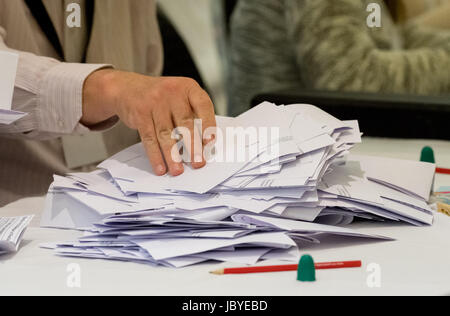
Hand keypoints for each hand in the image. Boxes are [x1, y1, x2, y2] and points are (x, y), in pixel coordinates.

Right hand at [82, 69, 215, 175]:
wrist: (129, 88)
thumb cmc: (163, 98)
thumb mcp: (181, 98)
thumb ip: (193, 116)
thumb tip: (203, 146)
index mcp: (188, 88)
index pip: (203, 105)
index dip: (208, 123)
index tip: (210, 141)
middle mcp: (173, 92)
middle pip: (185, 122)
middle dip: (193, 146)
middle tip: (198, 162)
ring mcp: (155, 101)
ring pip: (166, 133)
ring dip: (172, 155)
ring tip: (177, 170)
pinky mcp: (140, 113)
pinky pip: (149, 137)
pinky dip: (155, 155)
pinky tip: (160, 166)